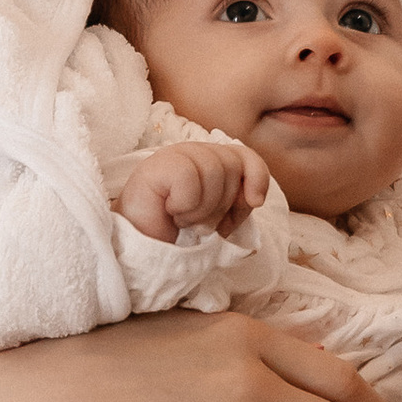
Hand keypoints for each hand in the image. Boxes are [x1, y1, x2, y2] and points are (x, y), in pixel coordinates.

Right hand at [115, 136, 272, 243]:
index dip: (257, 177)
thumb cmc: (180, 233)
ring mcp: (174, 155)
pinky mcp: (156, 166)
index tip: (254, 202)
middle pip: (231, 165)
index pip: (246, 156)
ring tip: (183, 219)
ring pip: (213, 170)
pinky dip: (185, 204)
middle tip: (200, 222)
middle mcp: (195, 152)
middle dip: (222, 204)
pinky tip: (170, 210)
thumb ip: (240, 202)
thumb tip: (254, 197)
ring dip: (202, 208)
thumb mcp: (221, 218)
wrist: (144, 249)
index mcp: (213, 161)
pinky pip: (188, 177)